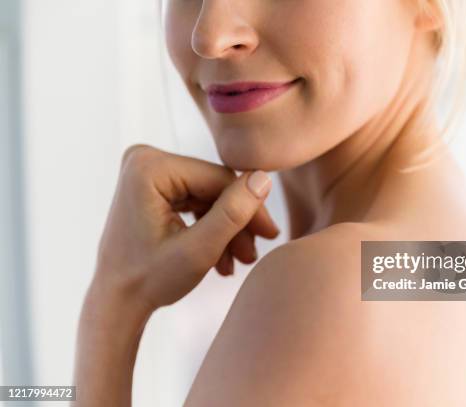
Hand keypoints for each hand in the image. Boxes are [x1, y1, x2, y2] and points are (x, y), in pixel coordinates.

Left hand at [92, 144, 278, 310]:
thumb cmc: (148, 281)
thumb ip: (232, 213)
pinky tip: (222, 256)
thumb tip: (264, 178)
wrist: (115, 303)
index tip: (270, 235)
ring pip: (208, 196)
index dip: (250, 207)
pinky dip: (210, 227)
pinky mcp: (152, 186)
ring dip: (226, 229)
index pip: (219, 179)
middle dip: (237, 222)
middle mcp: (144, 160)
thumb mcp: (198, 250)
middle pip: (213, 186)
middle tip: (254, 254)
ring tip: (238, 261)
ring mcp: (147, 172)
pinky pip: (195, 200)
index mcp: (149, 167)